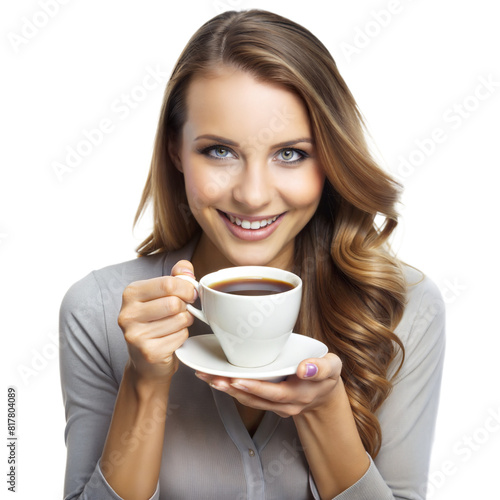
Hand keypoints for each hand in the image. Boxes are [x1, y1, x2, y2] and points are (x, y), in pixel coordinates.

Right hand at [118, 260, 197, 381]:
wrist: (146, 362)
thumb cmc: (157, 322)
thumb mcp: (163, 295)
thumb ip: (176, 277)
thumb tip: (186, 268)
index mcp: (131, 293)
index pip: (168, 283)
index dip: (187, 288)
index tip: (190, 294)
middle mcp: (128, 313)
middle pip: (175, 302)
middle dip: (186, 307)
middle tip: (182, 311)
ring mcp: (136, 335)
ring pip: (180, 319)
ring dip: (185, 322)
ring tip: (175, 325)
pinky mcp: (148, 352)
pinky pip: (180, 336)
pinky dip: (182, 336)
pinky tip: (171, 338)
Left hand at [195, 353, 342, 417]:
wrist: (324, 394)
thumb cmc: (326, 375)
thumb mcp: (332, 367)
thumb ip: (321, 367)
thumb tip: (305, 367)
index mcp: (299, 394)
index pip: (275, 393)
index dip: (256, 388)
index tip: (239, 379)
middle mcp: (285, 404)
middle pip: (256, 398)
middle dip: (234, 388)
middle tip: (214, 378)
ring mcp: (275, 406)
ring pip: (249, 400)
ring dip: (228, 390)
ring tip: (208, 378)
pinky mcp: (267, 402)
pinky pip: (248, 397)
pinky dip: (232, 389)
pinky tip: (217, 379)